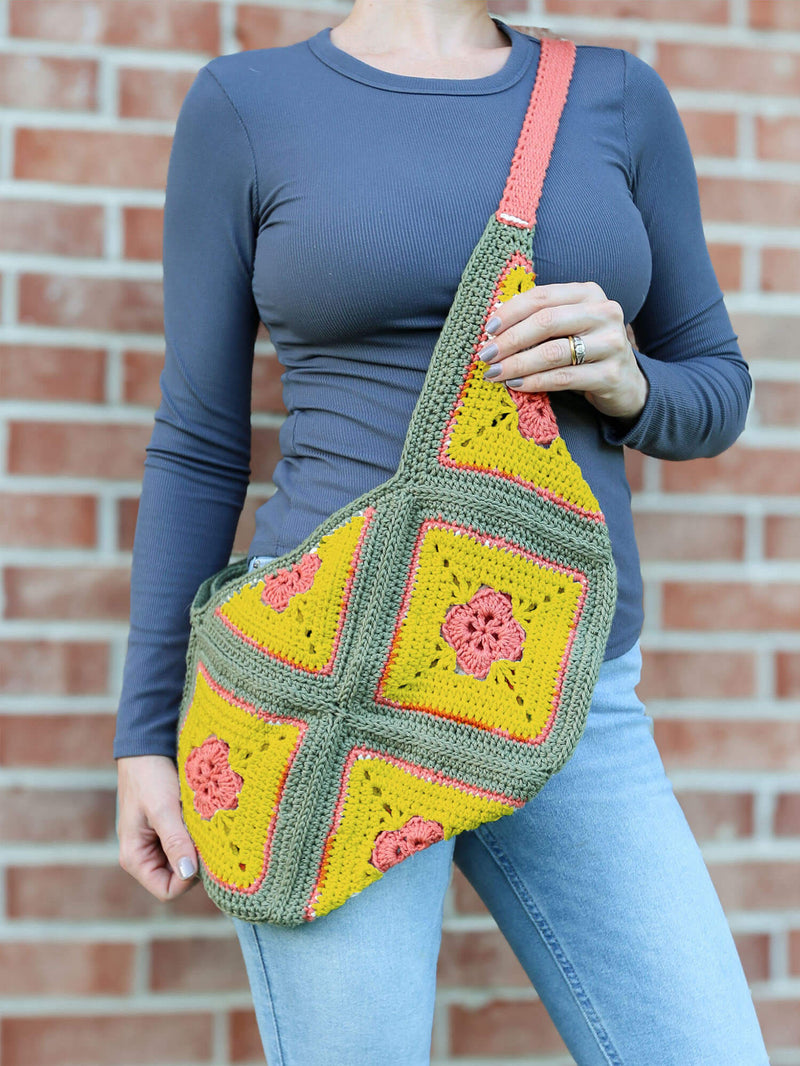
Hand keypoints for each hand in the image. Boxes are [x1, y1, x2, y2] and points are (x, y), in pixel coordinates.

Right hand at [116, 755, 198, 902]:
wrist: (147, 748)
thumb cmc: (150, 777)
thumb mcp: (163, 810)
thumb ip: (175, 842)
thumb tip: (189, 874)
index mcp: (135, 858)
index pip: (167, 890)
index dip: (188, 878)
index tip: (203, 852)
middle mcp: (144, 856)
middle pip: (178, 878)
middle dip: (195, 861)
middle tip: (206, 835)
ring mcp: (156, 844)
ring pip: (185, 860)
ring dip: (197, 846)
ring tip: (202, 823)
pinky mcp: (168, 831)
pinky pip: (187, 844)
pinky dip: (196, 835)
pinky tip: (201, 818)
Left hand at [478, 281, 648, 422]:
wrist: (625, 383)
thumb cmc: (585, 350)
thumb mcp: (568, 325)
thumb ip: (540, 318)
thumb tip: (493, 326)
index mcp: (589, 293)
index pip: (542, 296)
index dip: (511, 312)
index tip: (488, 329)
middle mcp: (604, 313)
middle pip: (546, 322)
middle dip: (509, 340)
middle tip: (486, 355)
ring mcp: (611, 343)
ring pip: (553, 352)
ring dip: (517, 364)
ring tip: (494, 373)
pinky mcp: (610, 374)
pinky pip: (563, 378)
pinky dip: (534, 382)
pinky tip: (516, 385)